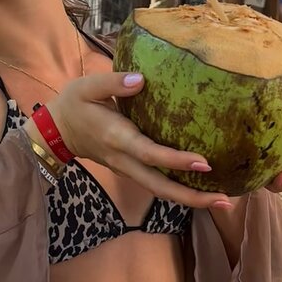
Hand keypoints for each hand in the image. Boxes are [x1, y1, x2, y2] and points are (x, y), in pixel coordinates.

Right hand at [45, 72, 233, 209]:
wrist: (56, 132)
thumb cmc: (74, 105)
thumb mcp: (87, 87)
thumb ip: (113, 82)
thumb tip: (142, 79)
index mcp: (117, 138)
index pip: (150, 154)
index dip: (176, 160)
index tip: (203, 162)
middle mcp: (125, 160)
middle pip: (160, 187)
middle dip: (193, 197)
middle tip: (225, 201)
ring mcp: (127, 170)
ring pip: (160, 191)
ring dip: (191, 200)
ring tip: (223, 202)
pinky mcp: (131, 171)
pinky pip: (157, 185)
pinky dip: (180, 192)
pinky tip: (203, 189)